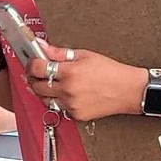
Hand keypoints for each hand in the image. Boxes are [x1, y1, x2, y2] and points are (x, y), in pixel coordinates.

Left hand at [27, 41, 143, 122]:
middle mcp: (68, 90)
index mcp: (69, 72)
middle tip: (36, 73)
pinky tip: (63, 93)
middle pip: (37, 86)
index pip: (37, 68)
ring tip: (48, 83)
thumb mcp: (84, 55)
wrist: (128, 90)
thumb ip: (59, 52)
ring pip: (44, 100)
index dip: (31, 64)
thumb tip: (41, 45)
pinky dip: (57, 101)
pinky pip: (59, 108)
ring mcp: (72, 104)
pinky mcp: (77, 115)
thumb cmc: (109, 70)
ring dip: (42, 91)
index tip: (32, 62)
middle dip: (32, 78)